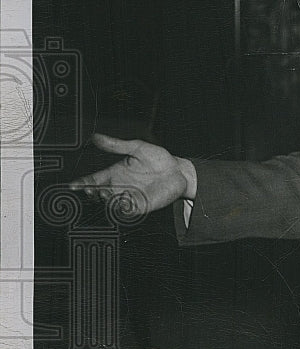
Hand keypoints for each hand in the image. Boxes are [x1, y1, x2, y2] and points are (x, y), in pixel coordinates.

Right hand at [68, 133, 196, 215]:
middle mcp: (119, 186)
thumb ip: (117, 145)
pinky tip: (121, 203)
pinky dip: (121, 209)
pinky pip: (126, 211)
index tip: (74, 185)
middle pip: (98, 193)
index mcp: (114, 173)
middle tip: (91, 189)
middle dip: (92, 193)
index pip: (93, 179)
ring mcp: (128, 197)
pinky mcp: (140, 206)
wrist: (178, 171)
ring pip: (110, 203)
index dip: (82, 183)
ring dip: (106, 201)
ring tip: (105, 193)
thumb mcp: (137, 147)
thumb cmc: (158, 159)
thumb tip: (97, 137)